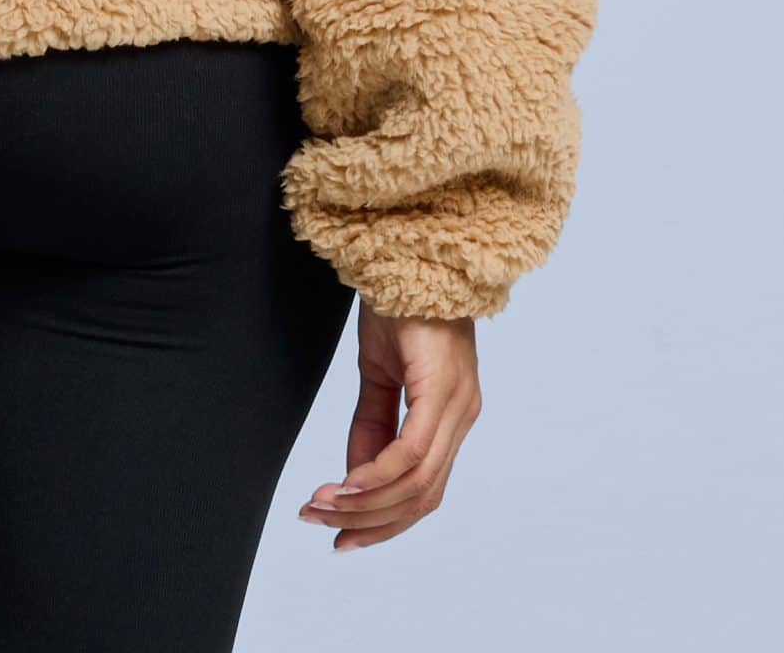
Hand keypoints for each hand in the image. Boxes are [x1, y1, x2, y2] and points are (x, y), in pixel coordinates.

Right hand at [298, 304, 480, 549]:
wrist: (412, 250)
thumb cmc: (401, 303)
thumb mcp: (379, 370)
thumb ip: (373, 423)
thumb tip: (355, 475)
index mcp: (450, 414)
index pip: (422, 490)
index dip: (383, 521)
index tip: (340, 533)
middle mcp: (461, 416)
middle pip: (421, 497)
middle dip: (369, 522)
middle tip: (322, 525)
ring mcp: (457, 406)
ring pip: (417, 483)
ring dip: (365, 503)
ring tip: (322, 506)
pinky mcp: (443, 391)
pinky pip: (412, 451)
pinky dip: (376, 474)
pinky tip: (345, 484)